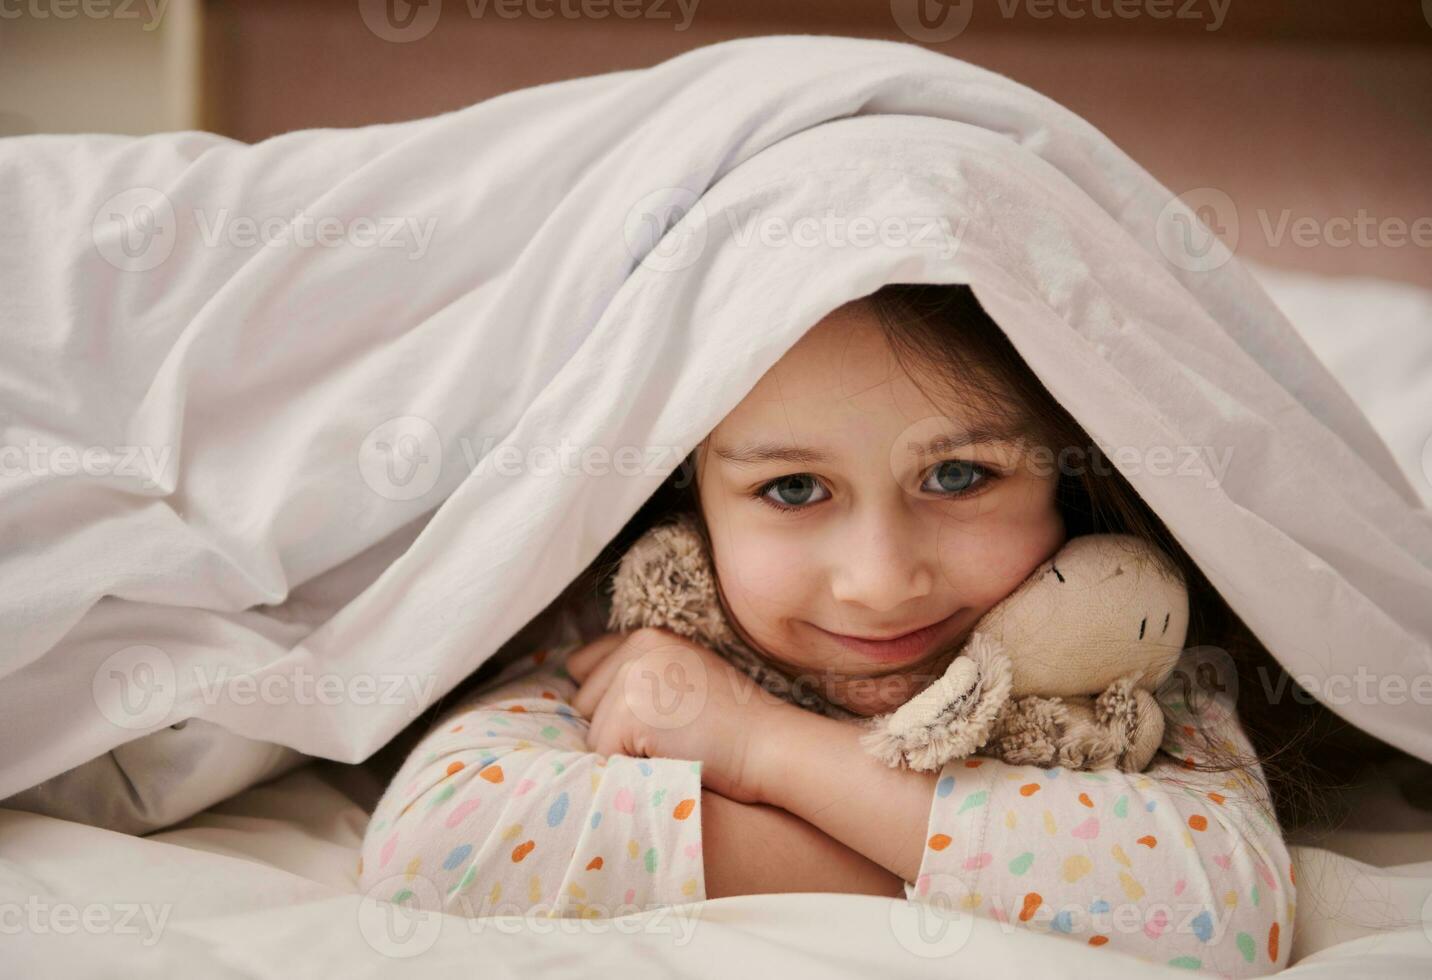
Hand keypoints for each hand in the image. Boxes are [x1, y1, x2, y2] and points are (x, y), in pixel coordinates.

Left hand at [567, 627, 785, 803]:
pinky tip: (666, 761)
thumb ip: (640, 676)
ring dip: (619, 751)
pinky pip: (602, 756)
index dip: (604, 702)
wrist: (770, 745)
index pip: (585, 667)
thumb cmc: (733, 725)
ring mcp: (633, 675)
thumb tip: (577, 700)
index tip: (644, 719)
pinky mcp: (631, 709)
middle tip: (665, 736)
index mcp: (648, 635)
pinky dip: (627, 770)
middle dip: (609, 728)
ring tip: (669, 748)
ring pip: (590, 733)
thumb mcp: (684, 678)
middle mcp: (638, 646)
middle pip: (582, 703)